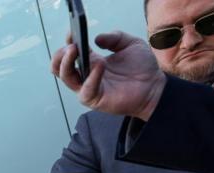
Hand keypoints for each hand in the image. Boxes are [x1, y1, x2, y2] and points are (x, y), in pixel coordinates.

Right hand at [51, 31, 165, 120]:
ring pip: (65, 77)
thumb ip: (115, 37)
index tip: (71, 33)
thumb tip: (96, 39)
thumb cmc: (142, 68)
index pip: (69, 52)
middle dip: (60, 54)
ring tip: (76, 50)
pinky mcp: (94, 99)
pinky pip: (85, 89)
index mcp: (91, 61)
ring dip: (67, 63)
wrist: (154, 87)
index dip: (68, 42)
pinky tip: (100, 65)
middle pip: (59, 66)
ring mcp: (87, 87)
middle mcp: (85, 74)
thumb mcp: (130, 43)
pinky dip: (90, 77)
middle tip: (71, 46)